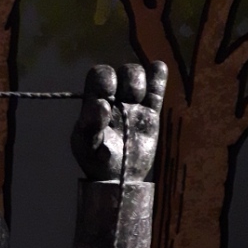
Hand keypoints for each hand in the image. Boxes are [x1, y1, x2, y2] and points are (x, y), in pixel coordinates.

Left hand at [71, 62, 166, 181]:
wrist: (120, 179)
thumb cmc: (98, 163)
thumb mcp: (88, 147)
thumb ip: (92, 126)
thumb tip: (102, 104)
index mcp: (94, 104)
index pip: (99, 76)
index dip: (106, 79)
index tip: (109, 95)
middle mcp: (114, 99)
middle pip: (121, 72)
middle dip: (126, 79)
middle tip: (129, 99)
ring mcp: (133, 105)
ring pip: (137, 75)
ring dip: (139, 81)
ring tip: (138, 100)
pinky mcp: (150, 112)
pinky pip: (155, 89)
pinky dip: (158, 76)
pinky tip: (158, 68)